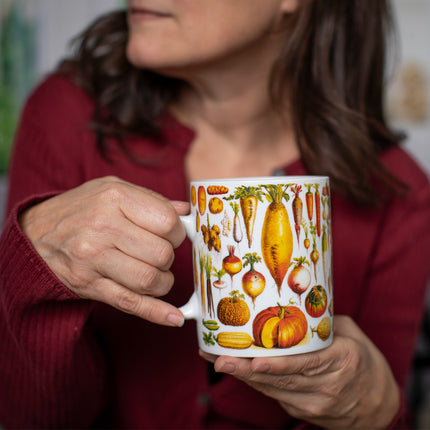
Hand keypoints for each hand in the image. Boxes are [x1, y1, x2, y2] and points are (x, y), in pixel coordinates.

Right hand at [20, 176, 188, 326]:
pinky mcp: (89, 285)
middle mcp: (102, 227)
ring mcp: (93, 259)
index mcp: (114, 198)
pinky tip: (175, 317)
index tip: (172, 235)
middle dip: (169, 258)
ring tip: (155, 273)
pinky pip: (130, 303)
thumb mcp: (113, 190)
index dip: (177, 232)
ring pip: (150, 280)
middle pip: (161, 254)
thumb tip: (186, 213)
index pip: (166, 222)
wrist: (35, 234)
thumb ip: (151, 199)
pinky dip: (156, 313)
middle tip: (159, 253)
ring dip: (163, 282)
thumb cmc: (82, 209)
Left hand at [201, 316, 400, 428]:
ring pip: (272, 389)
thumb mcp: (352, 336)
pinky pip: (274, 393)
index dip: (278, 365)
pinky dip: (255, 381)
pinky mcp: (302, 409)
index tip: (254, 361)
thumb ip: (322, 323)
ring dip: (243, 376)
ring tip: (218, 361)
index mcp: (340, 363)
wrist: (378, 406)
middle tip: (219, 359)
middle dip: (246, 370)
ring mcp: (312, 403)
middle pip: (281, 380)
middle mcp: (325, 387)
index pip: (306, 365)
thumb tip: (293, 302)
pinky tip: (236, 368)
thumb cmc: (364, 364)